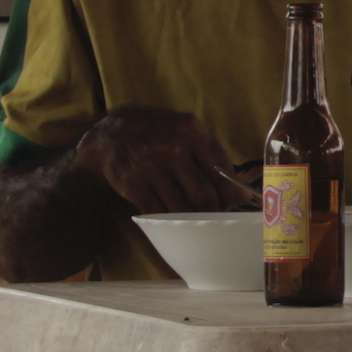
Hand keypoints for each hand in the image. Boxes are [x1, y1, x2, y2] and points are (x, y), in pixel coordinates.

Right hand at [72, 106, 249, 214]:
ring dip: (194, 219)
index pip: (220, 167)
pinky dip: (172, 220)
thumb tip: (243, 195)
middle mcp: (170, 148)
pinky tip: (177, 218)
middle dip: (215, 209)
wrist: (109, 134)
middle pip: (203, 192)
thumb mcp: (186, 133)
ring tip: (198, 218)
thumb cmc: (158, 133)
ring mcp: (150, 168)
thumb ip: (214, 159)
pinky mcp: (134, 186)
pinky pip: (160, 212)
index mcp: (189, 130)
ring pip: (182, 207)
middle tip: (216, 215)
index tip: (234, 202)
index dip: (231, 191)